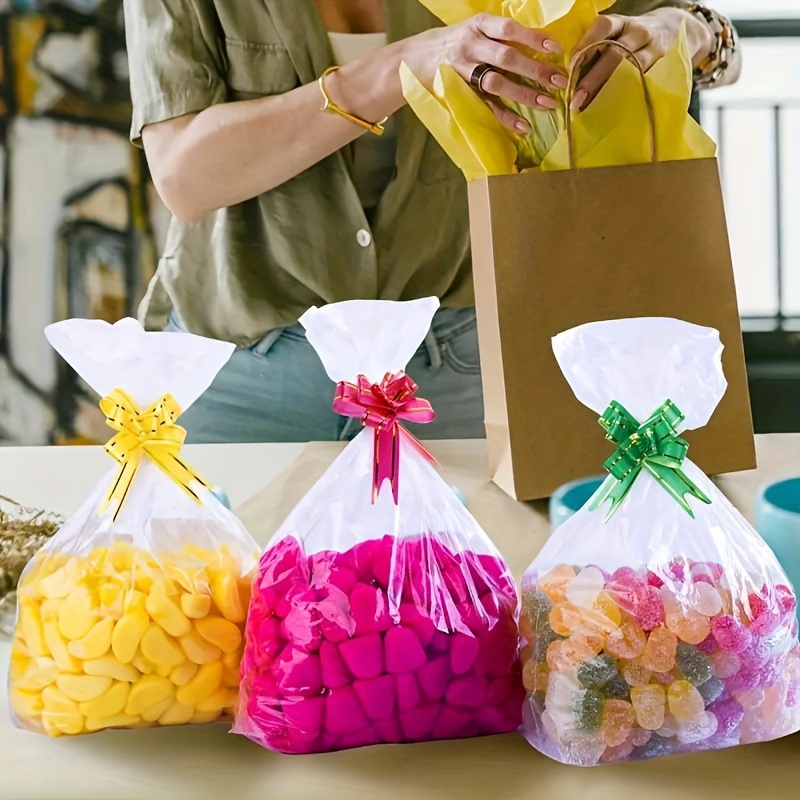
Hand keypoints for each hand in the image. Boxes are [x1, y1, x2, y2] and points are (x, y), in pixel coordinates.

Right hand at [401, 14, 566, 133]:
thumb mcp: (475, 29)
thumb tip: (540, 44)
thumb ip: (500, 35)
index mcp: (478, 25)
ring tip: (548, 103)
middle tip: (560, 80)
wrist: (415, 58)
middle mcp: (471, 46)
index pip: (509, 29)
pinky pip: (484, 106)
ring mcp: (464, 70)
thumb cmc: (456, 42)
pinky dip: (505, 117)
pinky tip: (523, 126)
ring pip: (496, 82)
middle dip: (535, 69)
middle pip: (506, 57)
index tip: (556, 48)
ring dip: (524, 94)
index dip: (533, 38)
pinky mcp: (460, 92)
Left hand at [571, 9, 714, 110]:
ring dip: (608, 89)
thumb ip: (596, 47)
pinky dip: (629, 94)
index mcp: (622, 23)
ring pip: (631, 68)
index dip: (587, 43)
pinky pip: (646, 80)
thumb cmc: (633, 37)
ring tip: (590, 107)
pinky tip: (613, 109)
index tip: (572, 64)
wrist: (678, 28)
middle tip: (575, 97)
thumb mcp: (618, 32)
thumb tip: (562, 74)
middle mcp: (638, 33)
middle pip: (615, 52)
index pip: (604, 26)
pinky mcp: (664, 66)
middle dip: (594, 76)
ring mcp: (653, 49)